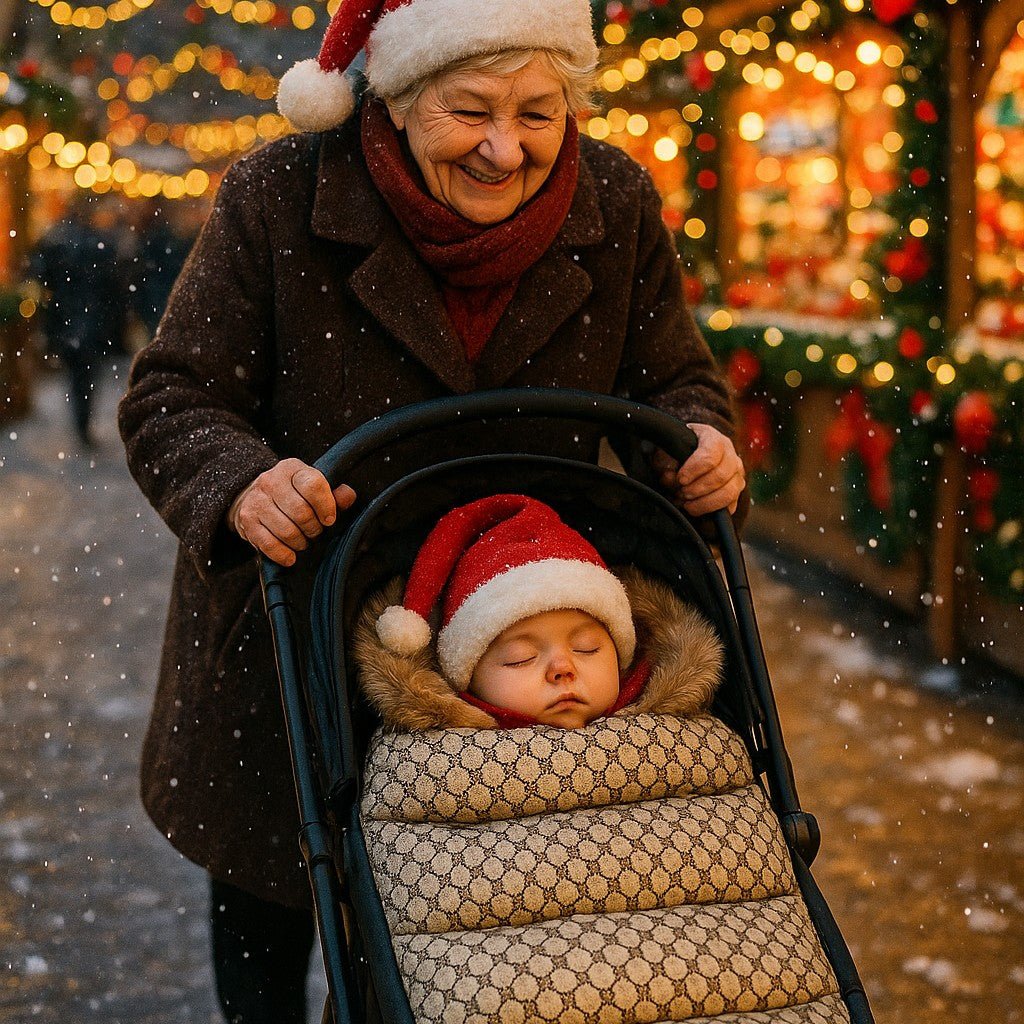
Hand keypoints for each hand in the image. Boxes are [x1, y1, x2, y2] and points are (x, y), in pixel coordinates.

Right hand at [228, 458, 356, 565]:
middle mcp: (271, 480)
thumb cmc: (292, 494)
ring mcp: (256, 500)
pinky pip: (269, 544)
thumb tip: (348, 495)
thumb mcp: (313, 488)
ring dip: (300, 542)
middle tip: (315, 533)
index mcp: (292, 468)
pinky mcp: (246, 520)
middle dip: (313, 528)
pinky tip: (290, 556)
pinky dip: (283, 554)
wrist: (253, 496)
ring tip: (303, 541)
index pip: (313, 485)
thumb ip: (334, 493)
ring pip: (286, 530)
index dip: (326, 506)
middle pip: (301, 512)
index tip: (329, 519)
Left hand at [652, 424, 745, 515]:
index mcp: (713, 439)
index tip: (680, 479)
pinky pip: (730, 506)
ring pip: (729, 492)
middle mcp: (730, 454)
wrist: (687, 456)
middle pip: (721, 476)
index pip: (710, 455)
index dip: (694, 469)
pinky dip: (712, 510)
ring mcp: (736, 473)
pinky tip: (697, 508)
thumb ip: (665, 462)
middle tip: (682, 492)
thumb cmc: (677, 452)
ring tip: (688, 504)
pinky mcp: (736, 491)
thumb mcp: (667, 451)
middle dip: (698, 489)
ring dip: (706, 502)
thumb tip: (669, 477)